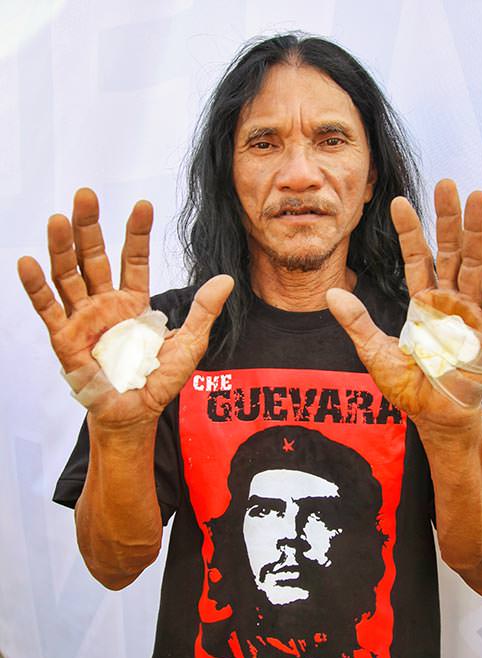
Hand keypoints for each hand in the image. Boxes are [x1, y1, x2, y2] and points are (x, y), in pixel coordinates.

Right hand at [18, 188, 233, 425]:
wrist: (135, 414)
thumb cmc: (158, 380)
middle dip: (90, 226)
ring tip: (58, 218)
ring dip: (62, 247)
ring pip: (68, 275)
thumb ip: (203, 311)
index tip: (143, 204)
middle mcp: (104, 304)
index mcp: (133, 302)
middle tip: (86, 194)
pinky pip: (48, 310)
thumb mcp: (189, 344)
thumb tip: (227, 279)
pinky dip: (36, 287)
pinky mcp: (64, 339)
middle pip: (94, 258)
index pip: (133, 259)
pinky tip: (27, 262)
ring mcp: (82, 319)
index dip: (137, 233)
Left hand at [327, 179, 481, 426]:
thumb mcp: (374, 353)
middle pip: (451, 251)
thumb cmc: (409, 386)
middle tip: (446, 183)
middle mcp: (449, 301)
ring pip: (477, 265)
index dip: (409, 231)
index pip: (417, 258)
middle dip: (448, 219)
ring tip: (479, 199)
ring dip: (478, 233)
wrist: (434, 417)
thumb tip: (329, 293)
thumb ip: (357, 322)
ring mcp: (472, 314)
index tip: (397, 202)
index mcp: (423, 302)